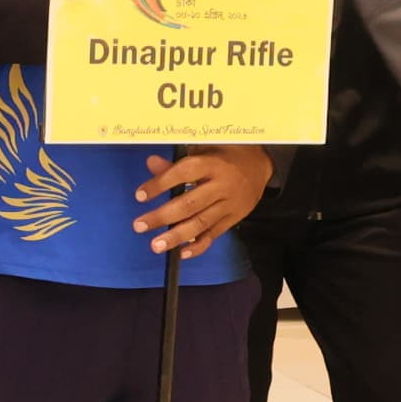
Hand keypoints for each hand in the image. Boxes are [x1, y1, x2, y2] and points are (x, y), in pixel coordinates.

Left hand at [135, 143, 273, 256]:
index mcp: (212, 164)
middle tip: (139, 225)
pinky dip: (198, 246)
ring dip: (176, 236)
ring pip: (200, 223)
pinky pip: (214, 234)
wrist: (260, 165)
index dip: (160, 184)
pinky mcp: (233, 218)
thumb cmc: (226, 153)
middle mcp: (222, 185)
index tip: (140, 195)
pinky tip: (182, 253)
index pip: (183, 173)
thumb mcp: (204, 148)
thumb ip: (178, 161)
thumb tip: (151, 164)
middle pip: (190, 204)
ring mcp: (229, 204)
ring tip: (156, 245)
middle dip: (163, 216)